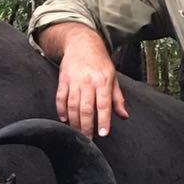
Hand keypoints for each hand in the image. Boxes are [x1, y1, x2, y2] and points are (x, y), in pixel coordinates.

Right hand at [43, 23, 128, 137]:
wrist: (82, 43)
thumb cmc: (99, 62)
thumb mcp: (113, 77)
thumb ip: (117, 98)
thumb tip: (123, 116)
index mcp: (103, 81)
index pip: (104, 104)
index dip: (104, 120)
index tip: (103, 133)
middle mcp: (88, 81)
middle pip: (86, 109)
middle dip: (87, 126)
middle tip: (88, 139)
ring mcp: (74, 81)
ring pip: (72, 106)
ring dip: (74, 122)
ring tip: (77, 132)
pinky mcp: (63, 80)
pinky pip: (60, 98)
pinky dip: (61, 110)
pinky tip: (64, 119)